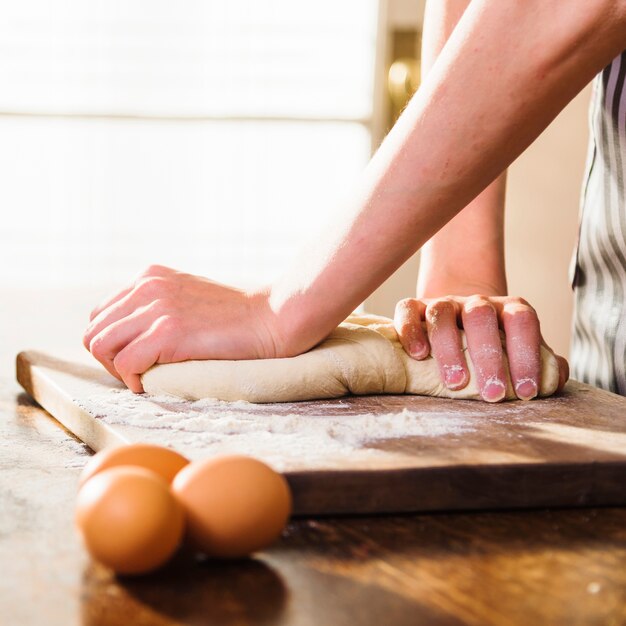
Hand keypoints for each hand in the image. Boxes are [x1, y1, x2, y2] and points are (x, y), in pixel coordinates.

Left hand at [83, 265, 284, 392]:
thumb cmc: (236, 316)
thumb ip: (158, 305)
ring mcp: (157, 308)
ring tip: (144, 376)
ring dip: (118, 370)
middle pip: (94, 331)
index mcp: (150, 276)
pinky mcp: (169, 332)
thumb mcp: (188, 296)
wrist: (272, 318)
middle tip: (138, 372)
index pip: (101, 314)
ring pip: (101, 346)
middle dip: (109, 358)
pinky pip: (125, 364)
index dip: (113, 342)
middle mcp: (147, 287)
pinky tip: (153, 381)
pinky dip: (133, 380)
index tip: (137, 357)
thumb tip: (132, 334)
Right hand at [394, 295, 568, 401]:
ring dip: (448, 348)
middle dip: (488, 355)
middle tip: (492, 393)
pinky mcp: (415, 307)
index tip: (526, 391)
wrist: (459, 319)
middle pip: (481, 316)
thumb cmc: (493, 346)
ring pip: (442, 312)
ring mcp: (444, 303)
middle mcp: (476, 302)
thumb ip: (542, 363)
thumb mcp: (518, 350)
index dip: (527, 354)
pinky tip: (419, 354)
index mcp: (507, 310)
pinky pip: (408, 310)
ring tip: (454, 383)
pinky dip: (411, 330)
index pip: (522, 321)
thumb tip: (554, 379)